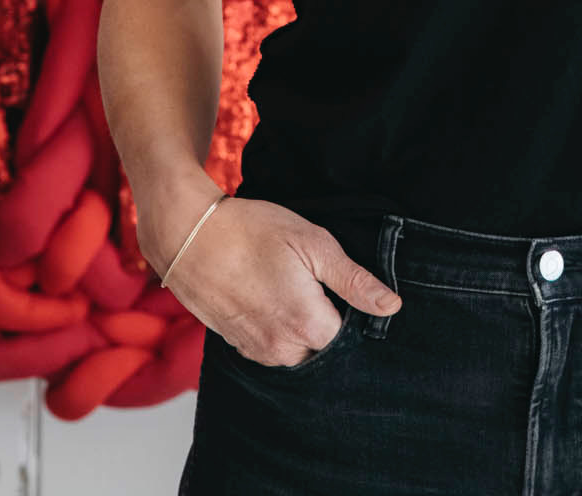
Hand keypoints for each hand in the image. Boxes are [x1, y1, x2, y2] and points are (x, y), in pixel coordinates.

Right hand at [156, 195, 402, 368]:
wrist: (190, 235)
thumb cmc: (253, 231)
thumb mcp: (313, 243)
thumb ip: (353, 280)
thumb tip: (391, 307)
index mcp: (308, 323)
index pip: (348, 335)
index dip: (346, 307)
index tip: (333, 282)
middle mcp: (282, 348)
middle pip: (322, 346)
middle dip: (324, 319)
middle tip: (308, 279)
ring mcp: (256, 350)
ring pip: (297, 350)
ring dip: (300, 325)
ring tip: (286, 284)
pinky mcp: (237, 346)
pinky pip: (271, 348)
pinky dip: (276, 328)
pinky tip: (267, 295)